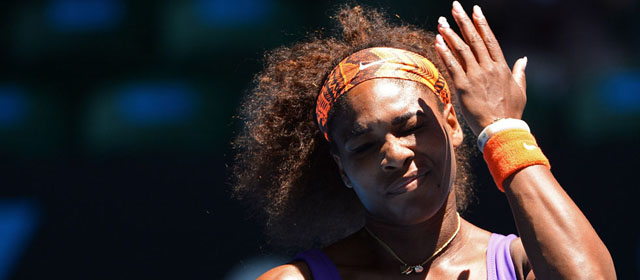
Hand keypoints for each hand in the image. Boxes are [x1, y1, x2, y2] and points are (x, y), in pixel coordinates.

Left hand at [435, 1, 526, 135]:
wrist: (502, 128)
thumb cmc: (511, 112)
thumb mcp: (520, 90)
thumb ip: (520, 72)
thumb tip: (523, 59)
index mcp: (501, 67)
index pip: (490, 39)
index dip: (481, 23)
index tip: (475, 10)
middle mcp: (488, 67)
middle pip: (474, 39)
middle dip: (463, 21)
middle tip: (455, 6)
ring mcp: (476, 76)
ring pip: (461, 49)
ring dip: (450, 34)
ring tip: (441, 21)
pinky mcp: (463, 86)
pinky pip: (452, 65)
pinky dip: (444, 52)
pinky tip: (437, 41)